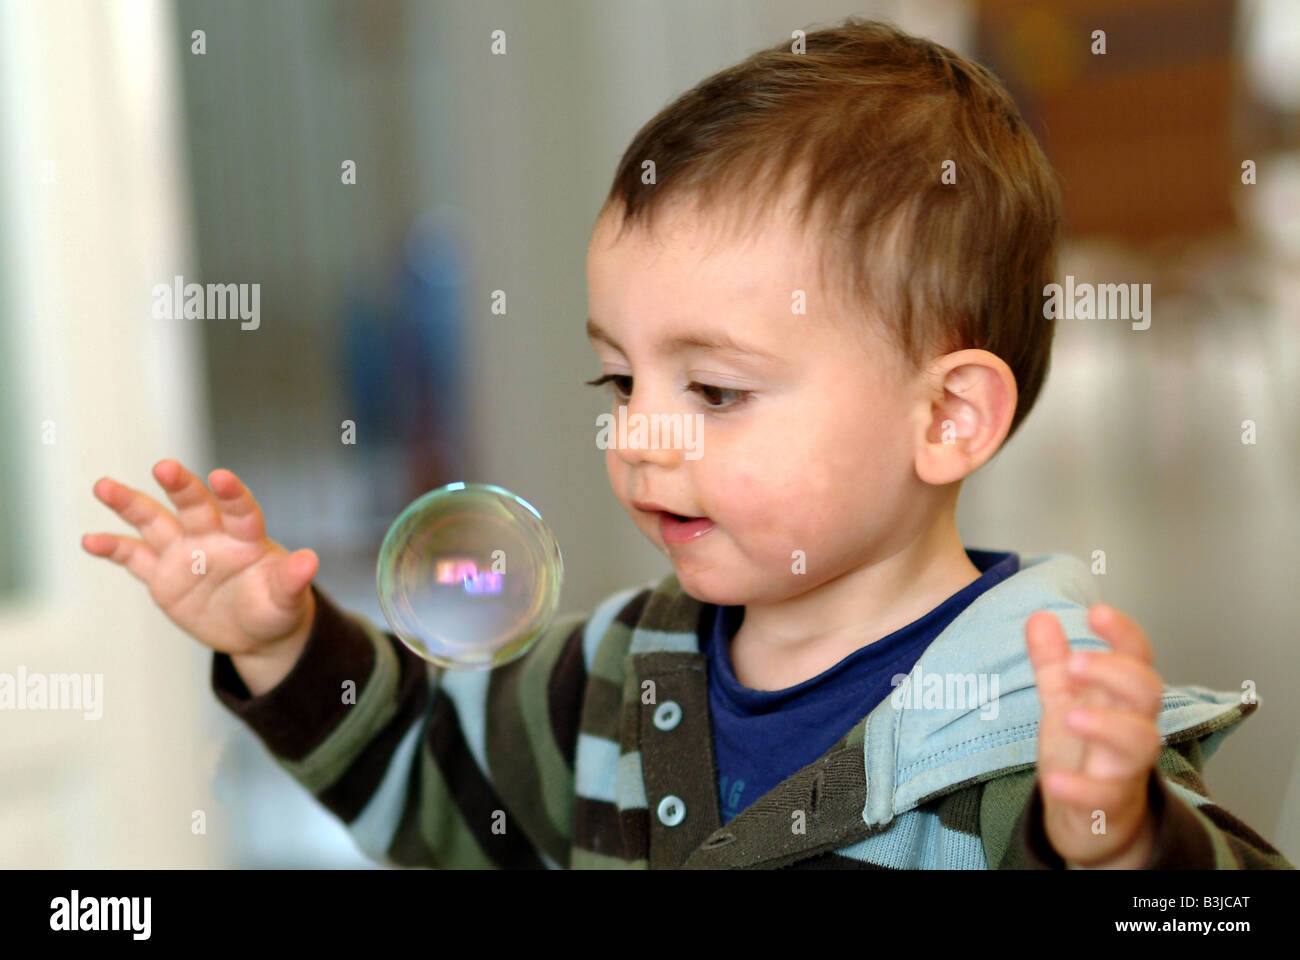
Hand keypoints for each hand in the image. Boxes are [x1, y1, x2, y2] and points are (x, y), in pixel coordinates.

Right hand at [83, 459, 317, 657]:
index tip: (221, 477)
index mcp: (246, 538)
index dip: (233, 494)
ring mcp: (183, 552)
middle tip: (165, 467)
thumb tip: (310, 561)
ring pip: (154, 521)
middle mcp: (212, 537)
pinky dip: (113, 548)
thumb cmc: (275, 608)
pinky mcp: (161, 574)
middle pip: (193, 505)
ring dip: (130, 504)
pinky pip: (134, 557)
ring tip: (104, 486)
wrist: (253, 630)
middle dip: (180, 486)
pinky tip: (90, 540)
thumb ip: (293, 581)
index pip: (240, 511)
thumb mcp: (287, 600)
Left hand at [1025, 604, 1164, 867]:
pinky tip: (1053, 780)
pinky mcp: (1109, 805)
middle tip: (1077, 662)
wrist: (1094, 822)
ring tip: (1071, 715)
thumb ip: (1052, 662)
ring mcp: (1123, 767)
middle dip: (1116, 672)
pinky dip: (1081, 788)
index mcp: (1119, 698)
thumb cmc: (1084, 753)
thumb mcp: (1064, 701)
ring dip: (1108, 725)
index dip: (1123, 633)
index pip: (1136, 658)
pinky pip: (1104, 796)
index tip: (1096, 612)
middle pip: (1147, 692)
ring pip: (1140, 743)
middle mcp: (1130, 728)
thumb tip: (1040, 616)